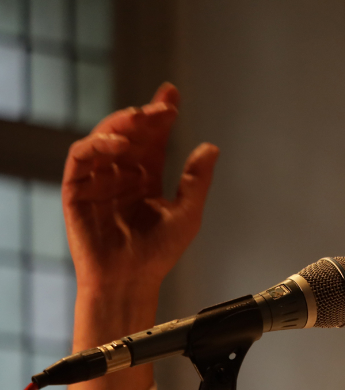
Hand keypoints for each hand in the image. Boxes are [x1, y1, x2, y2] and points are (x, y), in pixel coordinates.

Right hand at [61, 82, 218, 389]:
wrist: (130, 283)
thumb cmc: (157, 255)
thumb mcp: (187, 215)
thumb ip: (196, 181)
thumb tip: (210, 146)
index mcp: (146, 178)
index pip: (152, 138)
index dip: (160, 114)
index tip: (172, 93)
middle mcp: (120, 175)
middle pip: (128, 134)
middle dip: (143, 115)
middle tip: (162, 105)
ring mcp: (97, 181)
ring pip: (103, 140)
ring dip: (119, 125)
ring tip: (140, 119)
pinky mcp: (76, 191)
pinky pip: (80, 159)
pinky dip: (95, 145)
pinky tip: (116, 144)